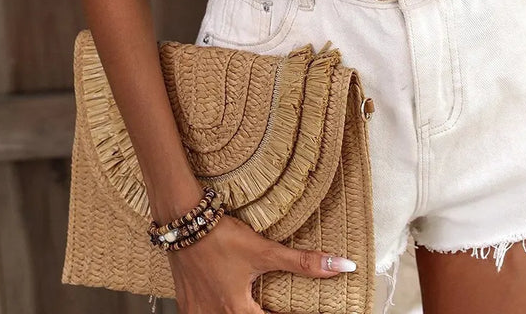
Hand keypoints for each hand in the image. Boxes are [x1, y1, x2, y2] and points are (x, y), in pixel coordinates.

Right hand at [168, 211, 356, 313]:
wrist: (184, 221)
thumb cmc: (221, 237)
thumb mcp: (264, 251)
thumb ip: (302, 262)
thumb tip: (341, 266)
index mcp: (238, 312)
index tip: (312, 312)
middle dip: (264, 312)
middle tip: (276, 303)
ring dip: (244, 311)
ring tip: (254, 302)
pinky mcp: (187, 305)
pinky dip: (220, 311)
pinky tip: (227, 302)